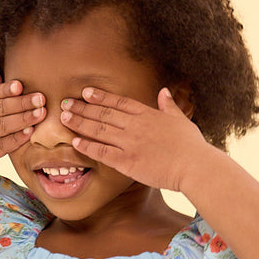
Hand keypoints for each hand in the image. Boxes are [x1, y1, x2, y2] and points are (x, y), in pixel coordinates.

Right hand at [0, 71, 43, 179]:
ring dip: (23, 119)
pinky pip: (1, 145)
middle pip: (2, 108)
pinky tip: (28, 134)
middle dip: (23, 102)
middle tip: (42, 98)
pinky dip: (15, 139)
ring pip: (4, 125)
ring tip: (41, 113)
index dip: (7, 89)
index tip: (22, 85)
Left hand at [60, 86, 210, 194]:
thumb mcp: (181, 120)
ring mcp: (130, 143)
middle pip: (103, 113)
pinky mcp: (127, 162)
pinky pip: (102, 152)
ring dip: (79, 123)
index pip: (119, 102)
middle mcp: (135, 125)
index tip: (85, 92)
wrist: (194, 166)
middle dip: (82, 107)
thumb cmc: (191, 145)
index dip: (100, 97)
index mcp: (147, 114)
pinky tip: (74, 141)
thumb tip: (165, 92)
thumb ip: (169, 105)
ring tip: (64, 117)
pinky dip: (87, 146)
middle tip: (65, 103)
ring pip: (99, 129)